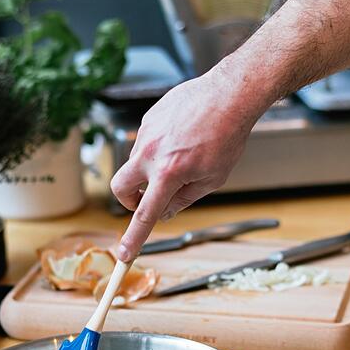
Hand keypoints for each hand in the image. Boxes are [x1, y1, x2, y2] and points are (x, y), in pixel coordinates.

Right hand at [111, 68, 255, 260]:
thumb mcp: (212, 178)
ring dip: (150, 170)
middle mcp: (151, 153)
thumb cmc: (227, 137)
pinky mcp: (148, 118)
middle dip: (128, 199)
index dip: (134, 238)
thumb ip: (184, 198)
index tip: (124, 255)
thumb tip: (164, 210)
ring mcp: (146, 133)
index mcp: (169, 173)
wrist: (230, 95)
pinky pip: (146, 142)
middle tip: (146, 199)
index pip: (145, 214)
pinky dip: (158, 148)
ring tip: (182, 157)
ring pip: (136, 162)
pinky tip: (181, 139)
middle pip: (120, 187)